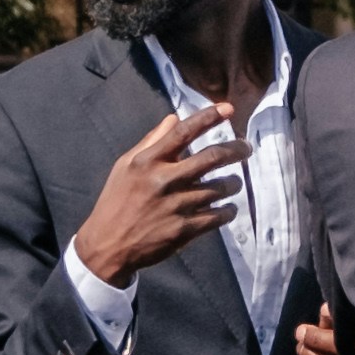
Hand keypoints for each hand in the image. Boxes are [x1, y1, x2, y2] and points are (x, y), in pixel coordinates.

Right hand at [70, 98, 240, 288]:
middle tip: (246, 148)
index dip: (208, 117)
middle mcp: (164, 180)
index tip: (228, 108)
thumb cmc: (116, 201)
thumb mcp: (125, 165)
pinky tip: (228, 208)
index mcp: (147, 161)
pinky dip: (228, 210)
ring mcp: (176, 206)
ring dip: (233, 183)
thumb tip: (175, 118)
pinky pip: (218, 216)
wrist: (107, 245)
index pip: (183, 132)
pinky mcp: (184, 230)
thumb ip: (151, 141)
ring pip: (220, 188)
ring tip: (233, 182)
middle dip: (236, 149)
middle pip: (211, 158)